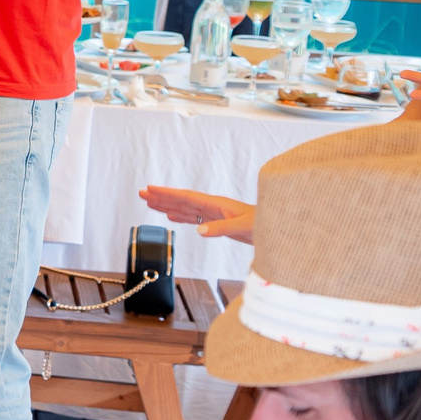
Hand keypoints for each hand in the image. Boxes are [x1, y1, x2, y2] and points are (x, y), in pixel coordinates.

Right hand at [140, 186, 254, 242]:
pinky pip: (193, 217)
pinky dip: (181, 217)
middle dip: (162, 197)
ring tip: (151, 203)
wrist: (278, 228)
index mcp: (216, 204)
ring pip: (185, 208)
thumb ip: (221, 229)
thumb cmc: (265, 225)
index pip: (186, 197)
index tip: (150, 189)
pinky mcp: (218, 222)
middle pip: (181, 200)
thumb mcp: (243, 227)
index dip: (167, 193)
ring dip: (167, 206)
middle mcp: (213, 207)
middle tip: (142, 194)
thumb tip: (199, 230)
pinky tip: (173, 217)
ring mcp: (214, 214)